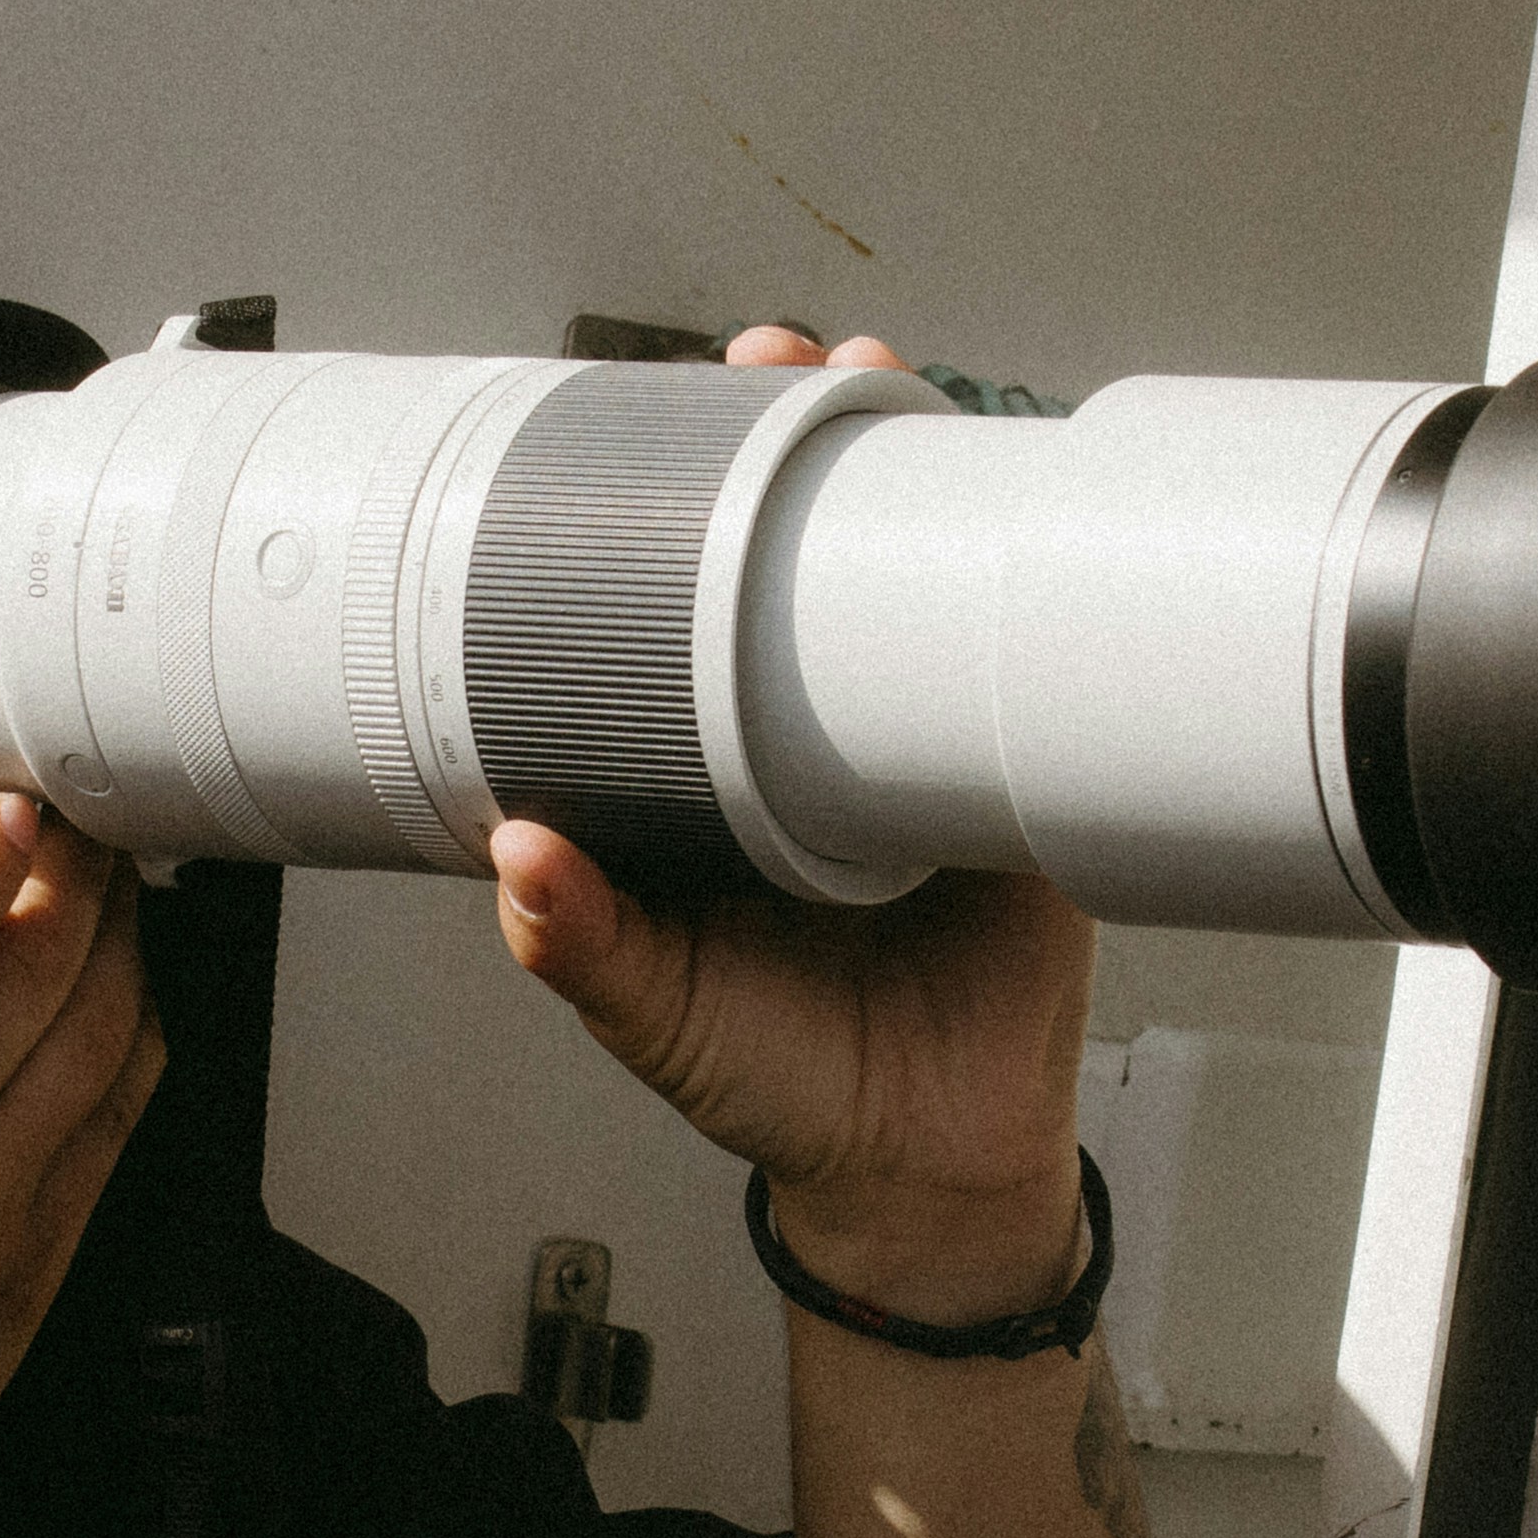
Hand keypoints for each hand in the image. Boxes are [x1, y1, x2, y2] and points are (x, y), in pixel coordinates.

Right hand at [0, 792, 162, 1531]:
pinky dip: (133, 1043)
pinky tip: (123, 1001)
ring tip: (111, 898)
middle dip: (73, 880)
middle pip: (30, 980)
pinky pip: (113, 1124)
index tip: (7, 810)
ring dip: (119, 949)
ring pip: (94, 1042)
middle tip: (78, 831)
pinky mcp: (33, 1261)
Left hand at [486, 326, 1094, 1323]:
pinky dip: (1021, 581)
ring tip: (890, 396)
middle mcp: (799, 734)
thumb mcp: (660, 1017)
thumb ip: (584, 945)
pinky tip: (1016, 509)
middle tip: (786, 371)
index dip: (666, 512)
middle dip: (793, 448)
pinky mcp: (1009, 773)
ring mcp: (910, 742)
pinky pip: (1015, 659)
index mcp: (700, 771)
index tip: (653, 432)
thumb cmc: (779, 1083)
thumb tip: (516, 855)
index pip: (674, 606)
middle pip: (798, 556)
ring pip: (909, 580)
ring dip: (910, 479)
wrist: (930, 1165)